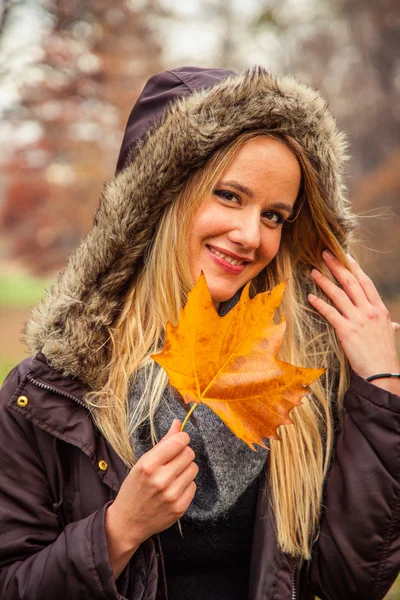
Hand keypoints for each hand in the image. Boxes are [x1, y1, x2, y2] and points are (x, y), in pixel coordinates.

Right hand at [105, 419, 197, 577]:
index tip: (179, 441)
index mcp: (148, 465)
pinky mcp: (179, 508)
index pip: (179, 442)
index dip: (182, 438)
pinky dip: (186, 485)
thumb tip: (178, 423)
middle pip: (189, 454)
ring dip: (185, 469)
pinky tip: (174, 489)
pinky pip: (193, 486)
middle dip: (183, 453)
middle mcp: (161, 480)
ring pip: (194, 468)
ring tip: (173, 475)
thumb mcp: (142, 462)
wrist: (128, 522)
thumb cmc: (134, 488)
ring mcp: (171, 496)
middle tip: (173, 460)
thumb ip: (163, 443)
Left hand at [308, 250, 399, 379]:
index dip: (354, 267)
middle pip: (351, 282)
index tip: (344, 255)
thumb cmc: (385, 355)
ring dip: (324, 281)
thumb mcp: (389, 335)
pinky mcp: (346, 331)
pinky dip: (319, 303)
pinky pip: (330, 313)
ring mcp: (358, 320)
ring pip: (338, 295)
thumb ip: (389, 325)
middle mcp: (369, 311)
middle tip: (324, 254)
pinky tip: (310, 297)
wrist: (382, 373)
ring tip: (313, 271)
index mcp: (379, 309)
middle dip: (336, 266)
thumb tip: (393, 324)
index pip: (365, 282)